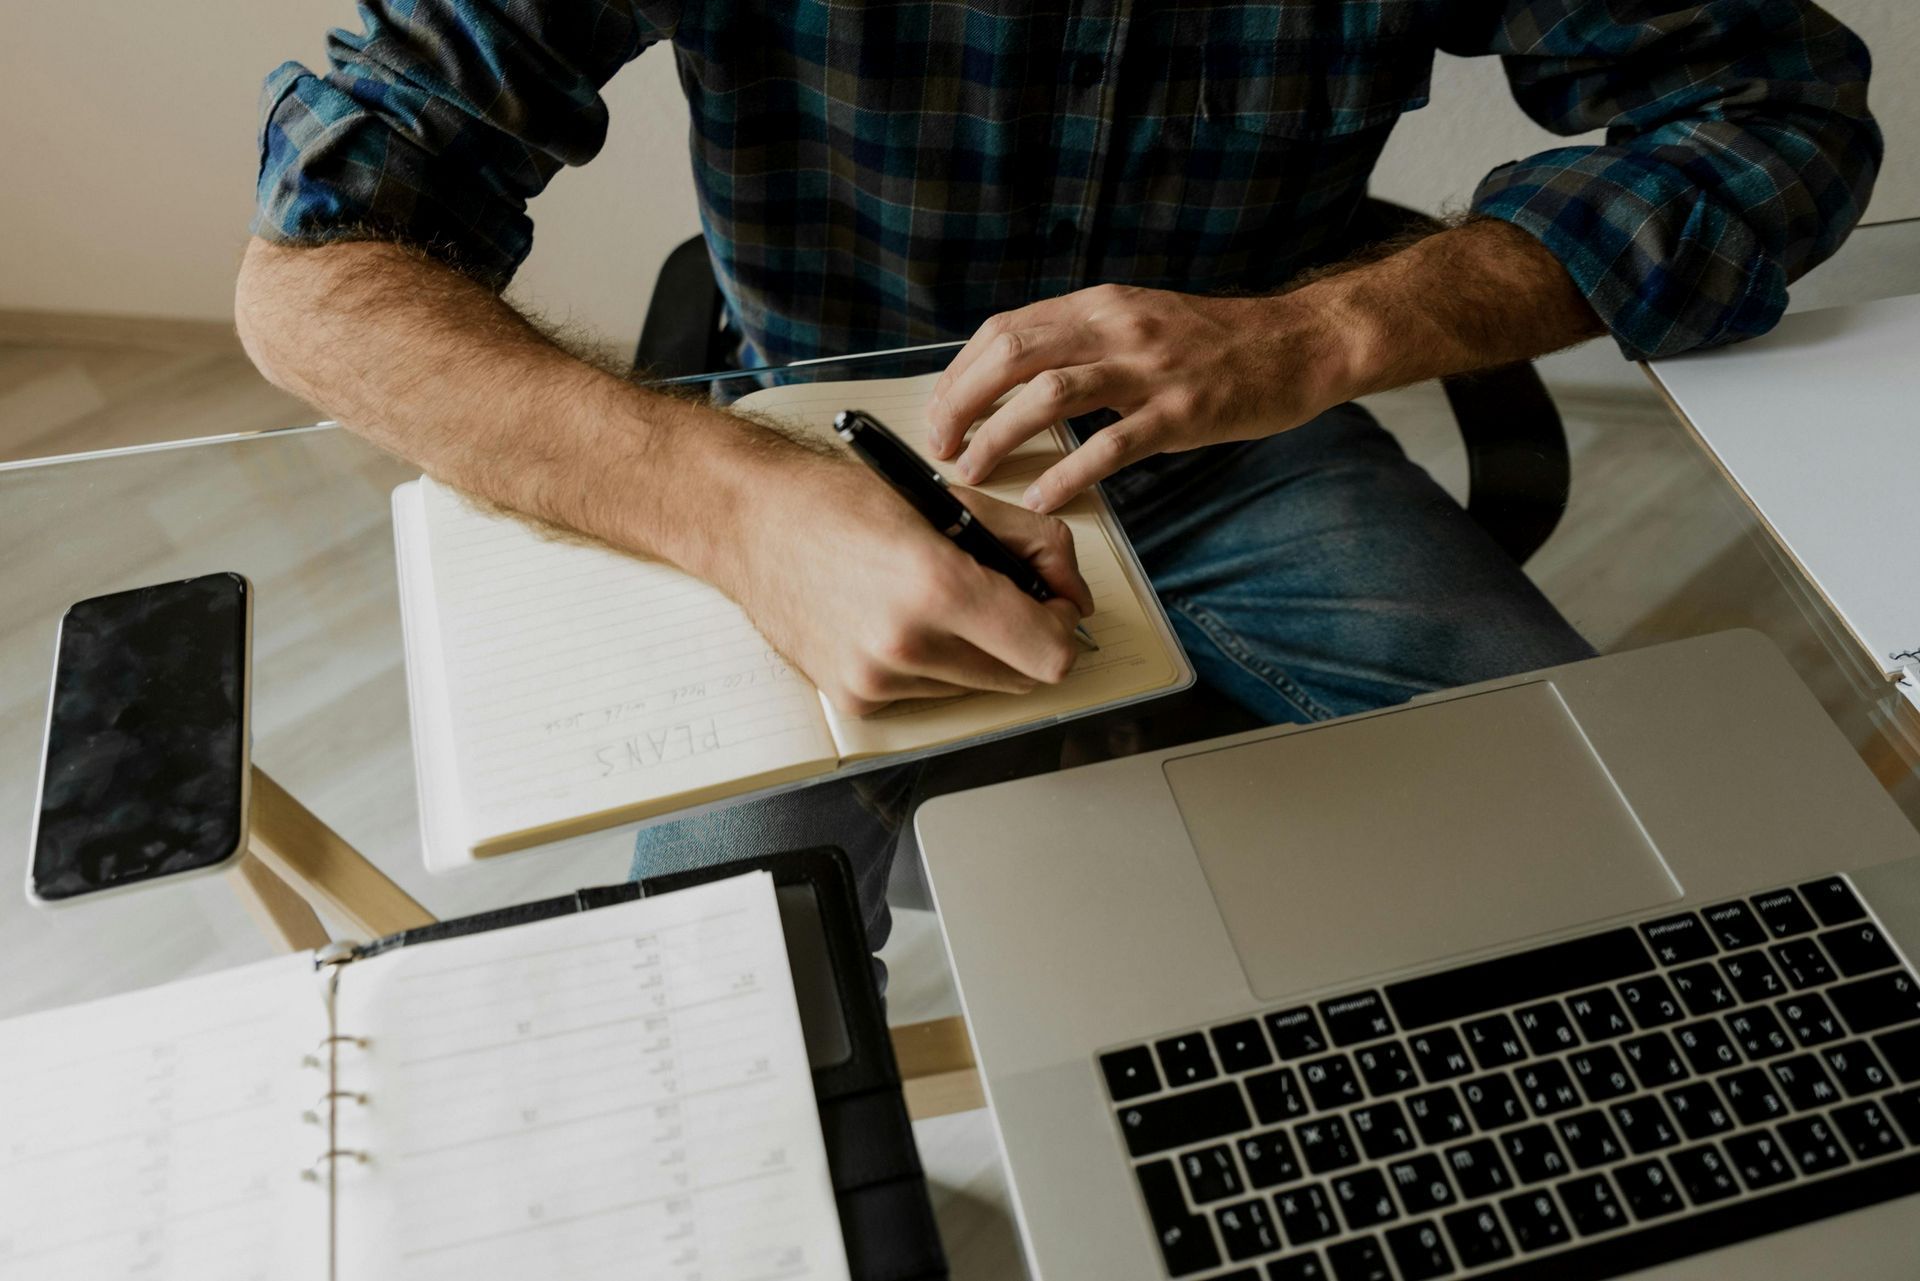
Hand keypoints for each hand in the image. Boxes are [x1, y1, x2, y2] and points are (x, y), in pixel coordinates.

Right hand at [727, 455, 1092, 715]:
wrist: (749, 521)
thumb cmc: (841, 501)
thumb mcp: (951, 501)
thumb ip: (1033, 544)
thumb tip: (1075, 594)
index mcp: (938, 586)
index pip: (1049, 654)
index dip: (1062, 627)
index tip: (1050, 604)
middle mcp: (907, 644)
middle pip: (1021, 678)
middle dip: (1023, 637)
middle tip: (996, 594)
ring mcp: (878, 680)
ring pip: (977, 687)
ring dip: (975, 651)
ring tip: (933, 601)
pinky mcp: (856, 700)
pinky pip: (930, 694)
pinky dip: (932, 664)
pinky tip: (897, 621)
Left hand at [926, 283, 1355, 511]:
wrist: (1297, 343)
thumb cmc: (1215, 341)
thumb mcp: (1138, 319)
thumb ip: (1081, 339)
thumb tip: (1016, 376)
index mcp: (1099, 304)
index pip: (1004, 330)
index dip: (959, 373)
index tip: (939, 411)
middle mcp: (1116, 327)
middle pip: (1011, 356)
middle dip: (961, 402)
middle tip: (940, 445)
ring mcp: (1149, 370)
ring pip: (1048, 396)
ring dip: (999, 436)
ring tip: (973, 471)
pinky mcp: (1181, 413)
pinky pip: (1110, 446)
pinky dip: (1068, 474)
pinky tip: (1044, 497)